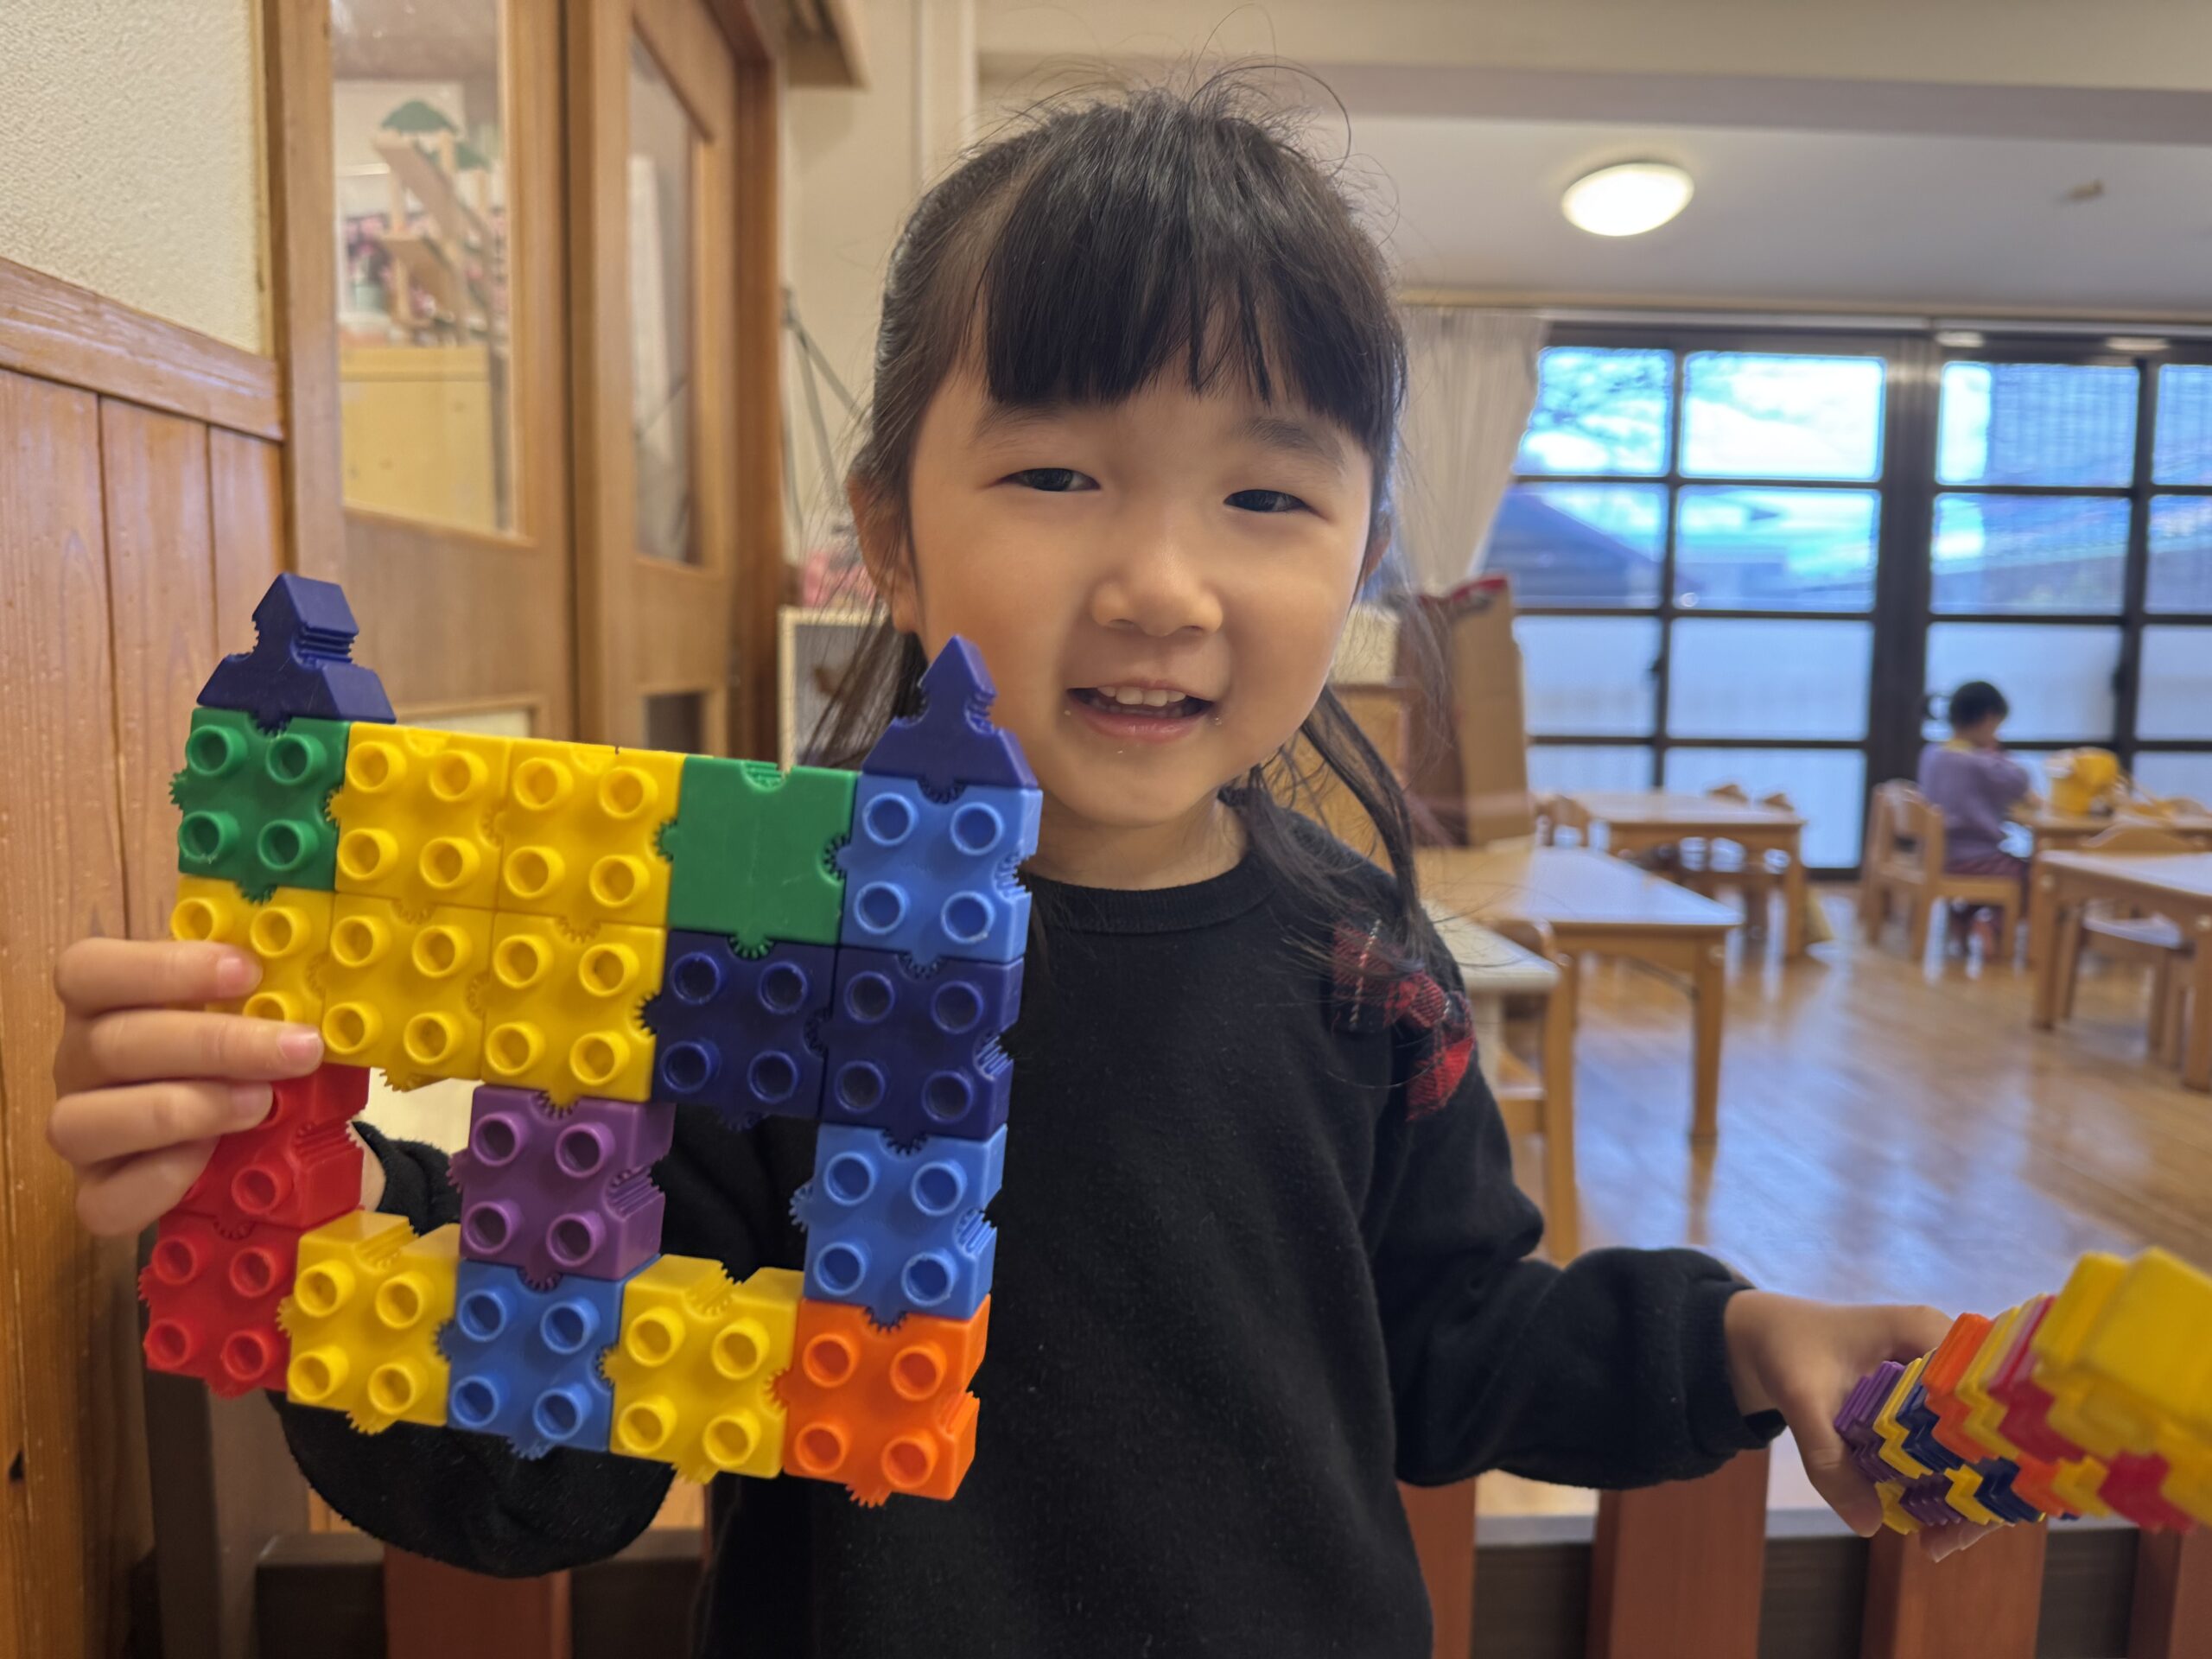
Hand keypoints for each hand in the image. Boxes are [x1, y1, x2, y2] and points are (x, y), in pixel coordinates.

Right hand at [49, 938, 326, 1235]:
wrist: (241, 1140)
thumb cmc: (239, 1056)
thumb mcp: (250, 1013)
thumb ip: (263, 995)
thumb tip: (320, 984)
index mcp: (105, 1002)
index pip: (89, 970)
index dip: (162, 968)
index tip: (247, 971)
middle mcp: (79, 1062)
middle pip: (111, 1045)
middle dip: (215, 1044)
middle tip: (295, 1048)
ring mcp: (82, 1129)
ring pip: (88, 1121)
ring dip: (184, 1110)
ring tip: (261, 1103)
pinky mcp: (97, 1193)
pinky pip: (105, 1199)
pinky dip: (163, 1178)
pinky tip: (213, 1157)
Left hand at [1724, 1289, 1991, 1560]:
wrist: (1767, 1335)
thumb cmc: (1787, 1350)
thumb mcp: (1800, 1401)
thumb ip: (1827, 1458)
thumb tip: (1868, 1524)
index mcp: (1928, 1333)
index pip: (1986, 1398)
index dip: (1994, 1455)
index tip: (1970, 1510)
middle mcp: (1950, 1354)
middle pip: (1992, 1429)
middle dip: (1980, 1493)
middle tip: (1942, 1543)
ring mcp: (1943, 1380)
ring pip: (1977, 1446)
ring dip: (1963, 1497)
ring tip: (1933, 1544)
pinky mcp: (1930, 1404)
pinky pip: (1952, 1448)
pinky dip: (1944, 1485)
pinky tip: (1924, 1523)